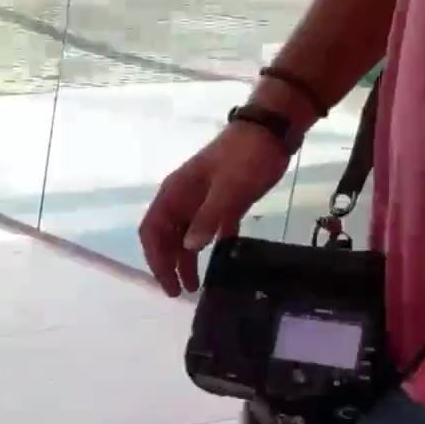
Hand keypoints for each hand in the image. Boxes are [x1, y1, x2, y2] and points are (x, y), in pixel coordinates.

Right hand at [139, 125, 291, 296]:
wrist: (271, 131)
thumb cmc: (246, 156)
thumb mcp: (229, 187)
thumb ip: (208, 217)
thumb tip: (188, 248)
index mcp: (175, 193)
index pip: (152, 231)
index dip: (156, 259)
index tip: (169, 283)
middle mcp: (183, 199)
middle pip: (166, 237)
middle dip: (169, 265)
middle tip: (181, 292)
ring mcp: (202, 200)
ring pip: (186, 236)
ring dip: (188, 259)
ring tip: (198, 284)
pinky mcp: (223, 201)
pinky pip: (209, 228)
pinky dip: (210, 245)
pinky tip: (221, 261)